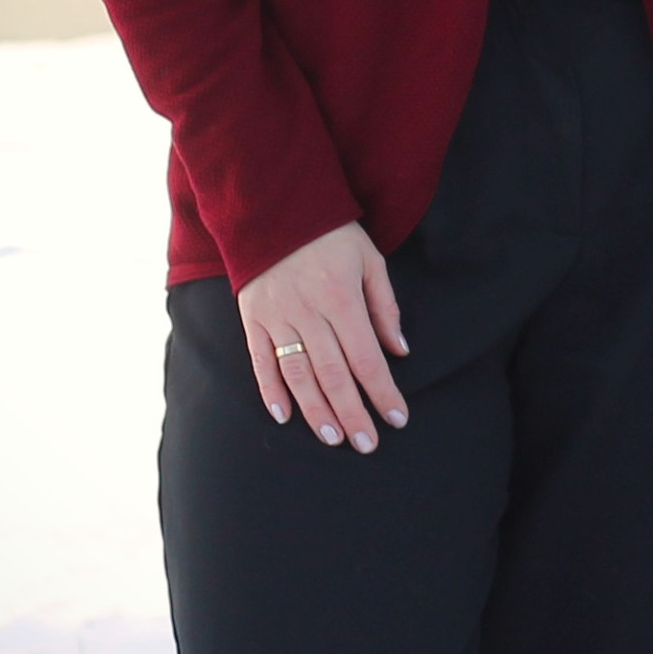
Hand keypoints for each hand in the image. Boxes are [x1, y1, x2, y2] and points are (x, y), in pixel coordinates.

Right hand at [236, 220, 410, 451]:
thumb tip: (399, 351)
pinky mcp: (253, 320)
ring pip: (297, 375)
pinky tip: (284, 416)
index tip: (396, 418)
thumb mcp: (370, 261)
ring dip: (315, 410)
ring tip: (332, 438)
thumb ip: (384, 308)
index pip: (366, 358)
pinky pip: (260, 362)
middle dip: (352, 413)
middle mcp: (308, 314)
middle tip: (366, 445)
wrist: (276, 209)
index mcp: (342, 299)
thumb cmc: (332, 235)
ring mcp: (277, 318)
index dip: (382, 391)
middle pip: (333, 374)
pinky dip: (271, 390)